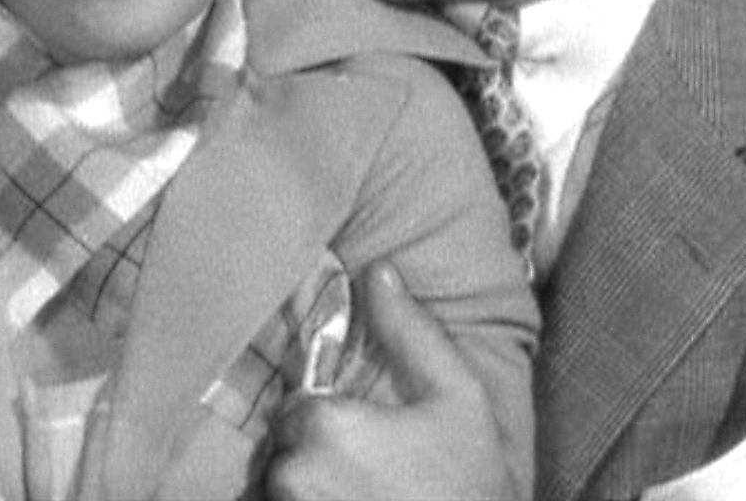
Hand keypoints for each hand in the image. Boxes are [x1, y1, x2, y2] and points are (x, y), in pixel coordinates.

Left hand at [266, 262, 518, 500]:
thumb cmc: (471, 486)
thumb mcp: (459, 399)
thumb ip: (412, 333)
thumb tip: (378, 268)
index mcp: (321, 426)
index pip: (295, 408)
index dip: (330, 422)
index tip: (369, 442)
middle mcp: (288, 476)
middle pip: (280, 456)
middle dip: (315, 463)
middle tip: (370, 481)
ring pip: (275, 496)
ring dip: (306, 497)